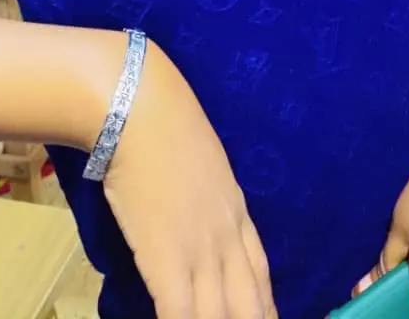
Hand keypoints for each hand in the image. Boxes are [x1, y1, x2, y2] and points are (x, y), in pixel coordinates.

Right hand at [101, 39, 275, 318]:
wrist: (142, 110)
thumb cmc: (165, 122)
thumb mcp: (201, 160)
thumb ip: (205, 191)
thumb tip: (191, 209)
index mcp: (235, 210)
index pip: (261, 273)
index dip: (266, 307)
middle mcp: (227, 235)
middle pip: (251, 303)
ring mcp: (201, 249)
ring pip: (222, 316)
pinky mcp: (167, 258)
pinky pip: (180, 313)